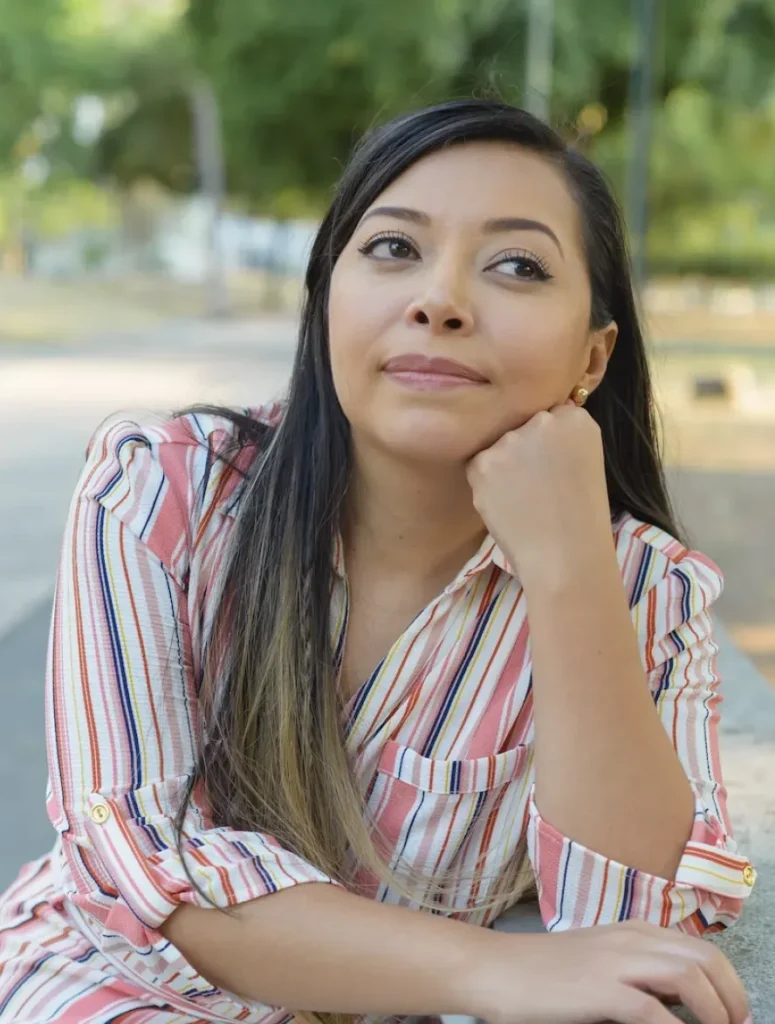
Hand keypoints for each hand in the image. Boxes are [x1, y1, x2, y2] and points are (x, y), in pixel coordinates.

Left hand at [466, 403, 611, 584]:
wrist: (565, 555)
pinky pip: (479, 467)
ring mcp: (509, 441)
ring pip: (498, 447)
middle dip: (524, 450)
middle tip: (537, 486)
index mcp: (575, 419)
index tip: (555, 466)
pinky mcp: (482, 463)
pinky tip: (508, 506)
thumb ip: (561, 440)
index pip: (551, 416)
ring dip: (504, 466)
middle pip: (521, 427)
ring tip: (523, 499)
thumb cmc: (583, 518)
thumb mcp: (587, 463)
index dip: (549, 444)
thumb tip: (532, 431)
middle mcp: (541, 421)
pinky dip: (487, 485)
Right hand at [466, 920, 750, 1023]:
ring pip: (688, 976)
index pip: (701, 949)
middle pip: (705, 958)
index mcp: (634, 932)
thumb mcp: (599, 963)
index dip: (728, 983)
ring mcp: (614, 962)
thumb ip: (637, 973)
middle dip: (732, 997)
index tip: (733, 1015)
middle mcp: (630, 939)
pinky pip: (652, 1012)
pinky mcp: (597, 989)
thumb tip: (678, 1003)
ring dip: (714, 1011)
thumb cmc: (543, 973)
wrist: (493, 968)